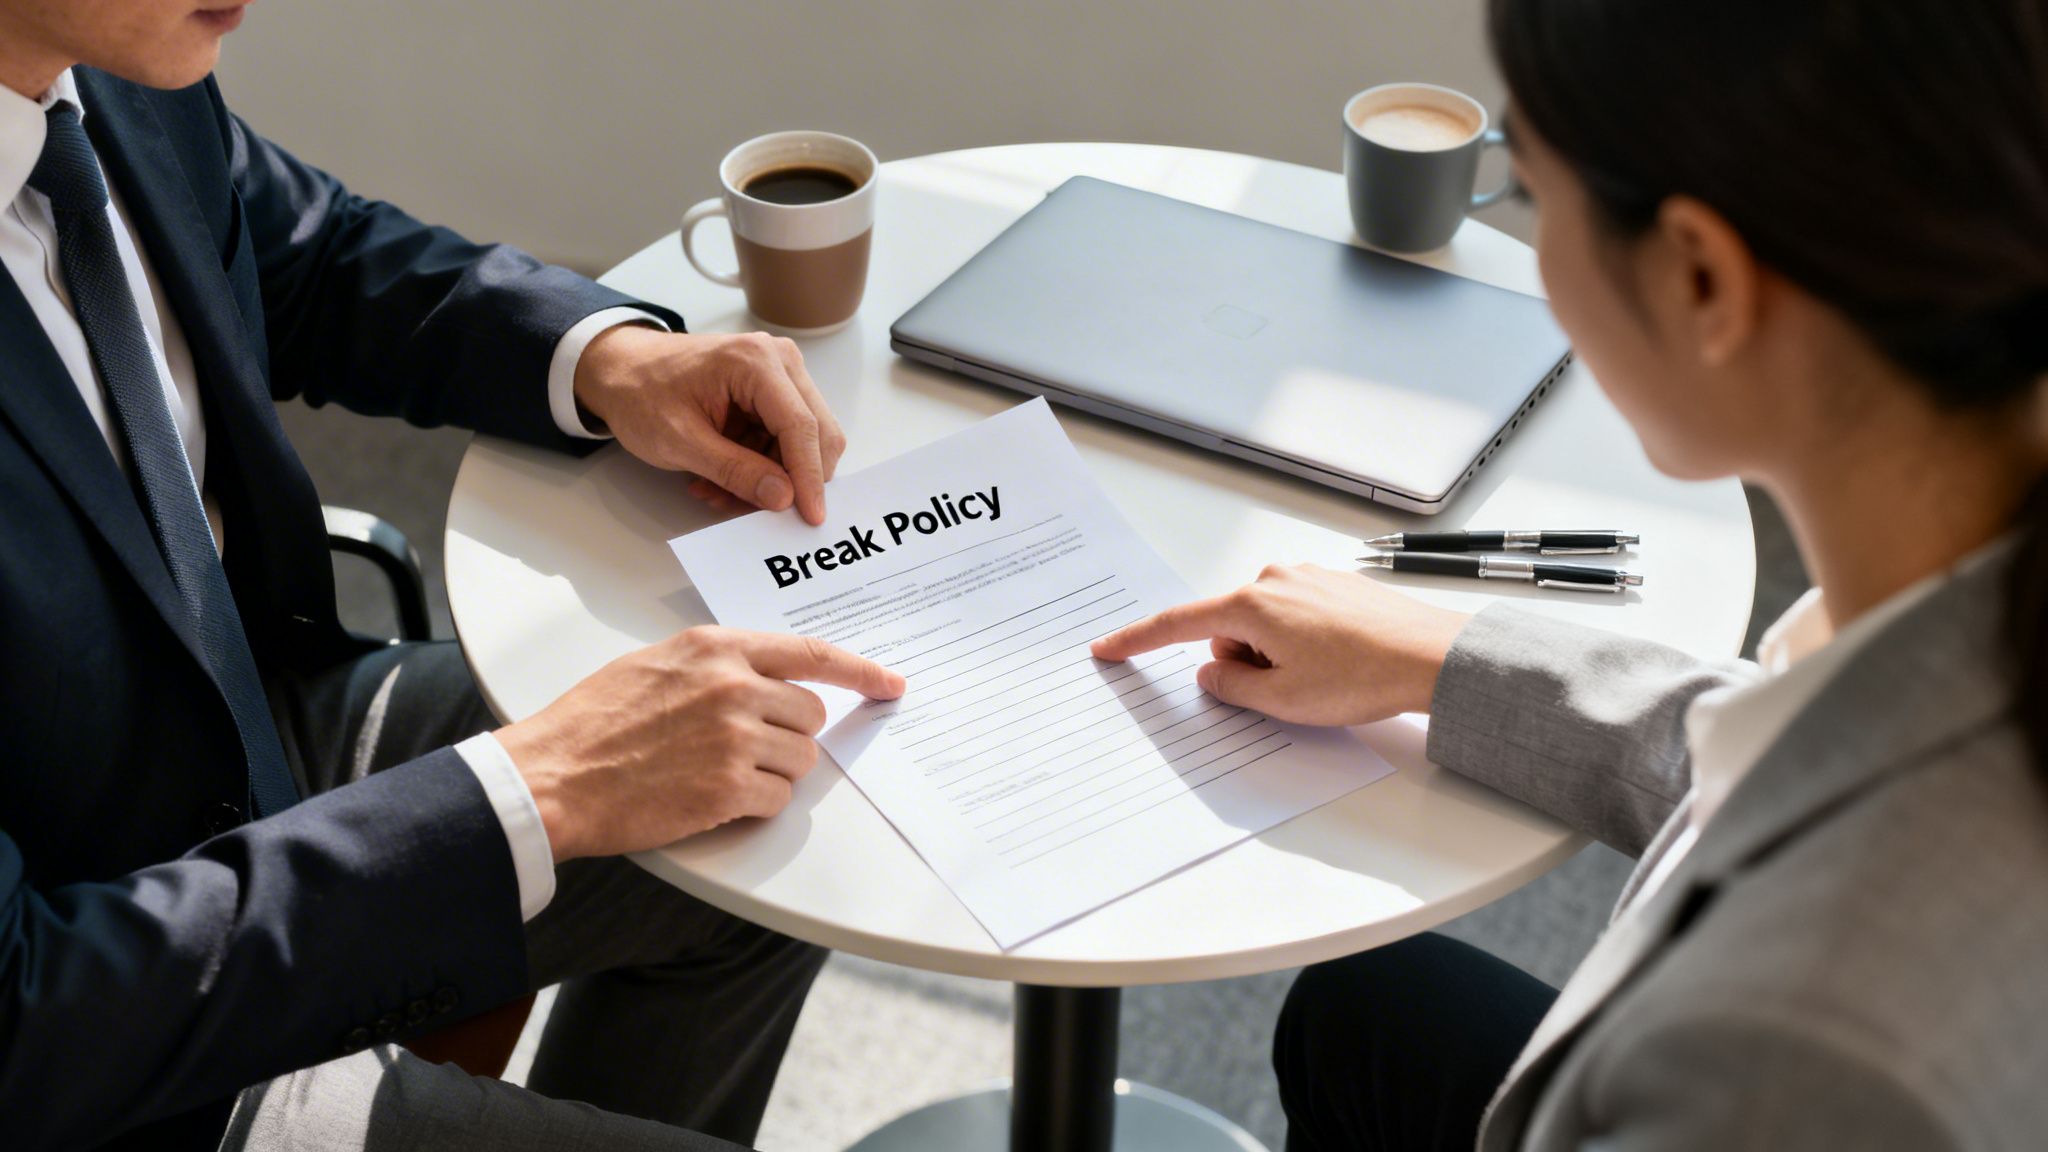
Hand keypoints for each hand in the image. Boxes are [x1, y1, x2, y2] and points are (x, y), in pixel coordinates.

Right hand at [498, 628, 903, 861]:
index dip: (859, 671)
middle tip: (748, 748)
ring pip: (800, 760)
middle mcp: (735, 686)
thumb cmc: (594, 722)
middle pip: (811, 715)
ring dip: (772, 773)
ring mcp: (735, 738)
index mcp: (718, 648)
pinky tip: (711, 798)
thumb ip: (718, 664)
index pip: (811, 654)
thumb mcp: (658, 663)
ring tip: (718, 774)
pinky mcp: (729, 789)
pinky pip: (777, 800)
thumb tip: (766, 679)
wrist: (554, 776)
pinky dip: (754, 805)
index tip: (889, 683)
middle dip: (792, 735)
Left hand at [573, 326, 846, 524]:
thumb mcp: (679, 441)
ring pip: (804, 442)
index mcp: (756, 362)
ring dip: (772, 478)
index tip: (811, 517)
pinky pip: (785, 441)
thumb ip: (734, 470)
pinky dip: (762, 468)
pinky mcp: (775, 393)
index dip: (809, 476)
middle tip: (754, 511)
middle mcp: (779, 360)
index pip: (801, 426)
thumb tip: (783, 497)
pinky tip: (725, 479)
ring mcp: (780, 374)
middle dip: (791, 479)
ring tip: (721, 493)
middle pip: (816, 431)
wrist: (622, 369)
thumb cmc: (641, 394)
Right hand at [1090, 564, 1470, 725]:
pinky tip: (1336, 662)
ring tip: (1321, 679)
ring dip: (1275, 655)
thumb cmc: (1362, 676)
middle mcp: (1274, 578)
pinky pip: (1295, 617)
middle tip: (1283, 692)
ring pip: (1263, 624)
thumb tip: (1211, 673)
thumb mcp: (1281, 700)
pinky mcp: (1334, 584)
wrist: (1431, 656)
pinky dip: (1301, 644)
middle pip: (1227, 628)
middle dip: (1241, 663)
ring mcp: (1307, 577)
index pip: (1178, 624)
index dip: (1138, 640)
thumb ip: (1231, 687)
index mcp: (1251, 603)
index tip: (1108, 647)